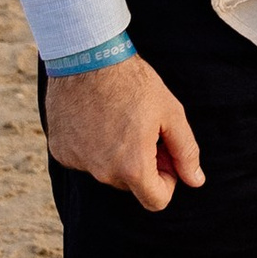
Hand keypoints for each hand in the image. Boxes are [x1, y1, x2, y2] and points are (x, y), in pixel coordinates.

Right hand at [44, 58, 204, 212]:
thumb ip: (185, 151)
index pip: (156, 201)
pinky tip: (96, 117)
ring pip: (106, 171)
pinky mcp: (61, 150)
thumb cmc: (134, 83)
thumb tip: (196, 181)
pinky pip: (84, 158)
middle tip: (144, 129)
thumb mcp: (170, 113)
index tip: (164, 156)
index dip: (167, 181)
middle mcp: (103, 172)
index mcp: (133, 167)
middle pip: (131, 185)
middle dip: (142, 164)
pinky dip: (93, 145)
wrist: (88, 56)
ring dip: (117, 154)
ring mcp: (78, 162)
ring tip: (119, 118)